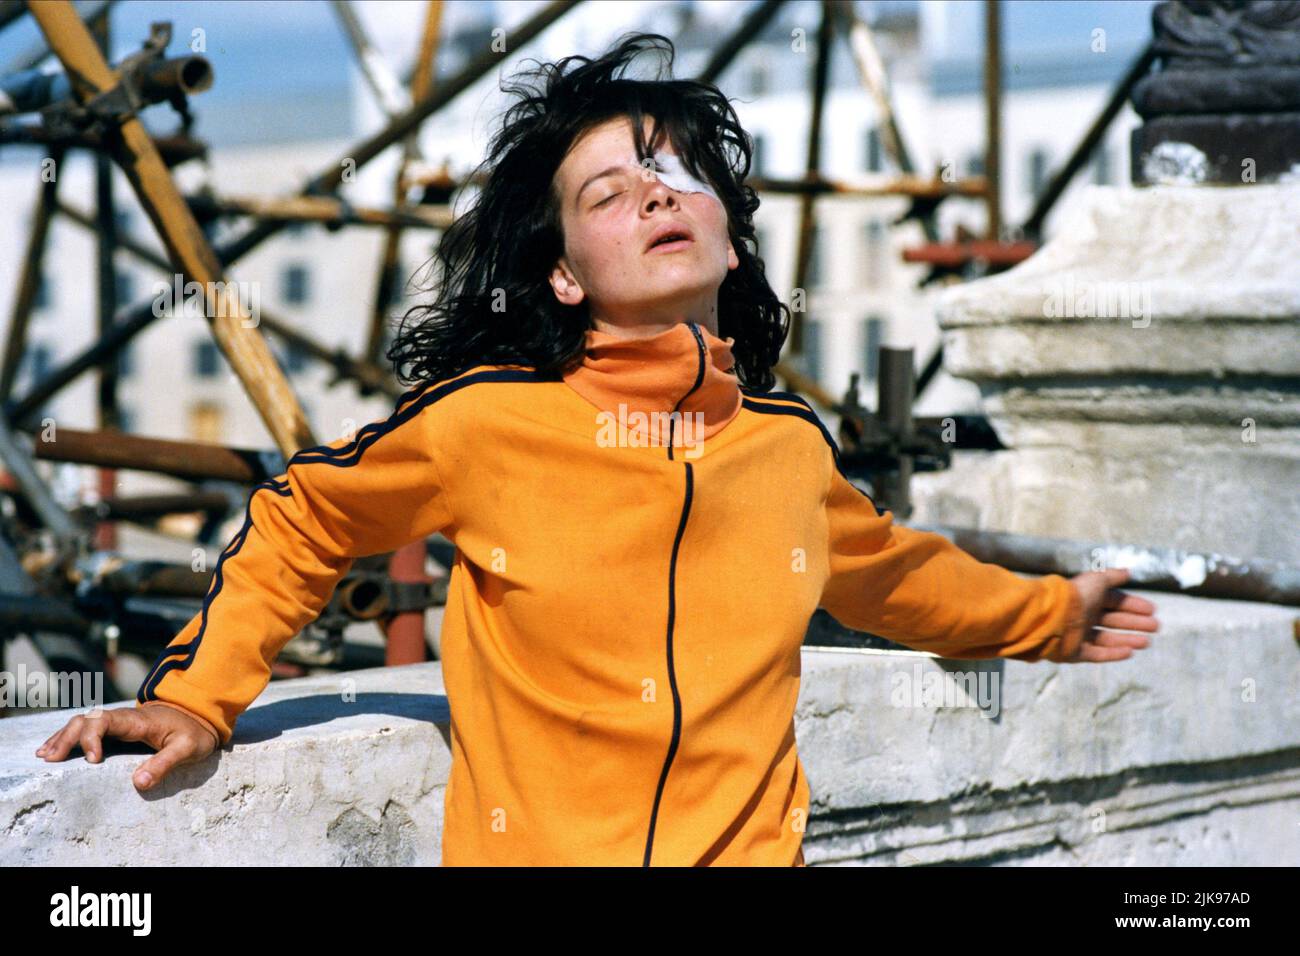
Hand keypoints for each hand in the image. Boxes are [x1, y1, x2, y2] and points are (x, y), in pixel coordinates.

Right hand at [34, 702, 217, 791]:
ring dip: (62, 737)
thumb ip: (165, 763)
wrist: (199, 717)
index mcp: (138, 721)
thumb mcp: (188, 749)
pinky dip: (68, 738)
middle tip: (51, 760)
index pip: (105, 721)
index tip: (92, 760)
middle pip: (87, 720)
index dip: (92, 738)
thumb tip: (139, 783)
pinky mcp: (116, 730)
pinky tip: (53, 749)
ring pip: (83, 722)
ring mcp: (118, 723)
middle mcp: (123, 718)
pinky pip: (86, 729)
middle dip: (67, 738)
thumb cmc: (194, 733)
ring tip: (45, 756)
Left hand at [1061, 568, 1158, 662]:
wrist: (1052, 617)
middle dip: (1135, 623)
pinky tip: (1130, 652)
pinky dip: (1113, 653)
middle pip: (1113, 620)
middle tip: (1156, 627)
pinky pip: (1097, 653)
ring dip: (1128, 640)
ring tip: (1147, 642)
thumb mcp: (1097, 580)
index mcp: (1088, 598)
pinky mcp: (1074, 652)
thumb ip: (1113, 576)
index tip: (1153, 610)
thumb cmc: (1076, 596)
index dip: (1134, 605)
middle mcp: (1083, 616)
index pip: (1114, 602)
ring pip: (1107, 638)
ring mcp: (1078, 635)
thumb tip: (1128, 572)